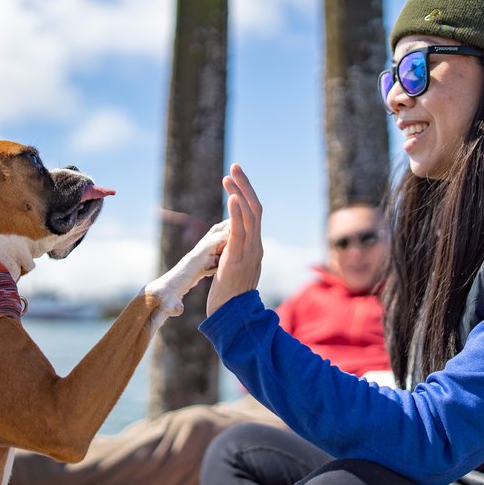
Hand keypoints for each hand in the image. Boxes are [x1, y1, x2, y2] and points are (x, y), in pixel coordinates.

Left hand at [207, 163, 262, 315]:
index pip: (254, 214)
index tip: (233, 178)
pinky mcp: (238, 260)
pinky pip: (240, 232)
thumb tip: (227, 241)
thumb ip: (233, 253)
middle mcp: (256, 247)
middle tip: (234, 166)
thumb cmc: (229, 296)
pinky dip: (237, 214)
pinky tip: (231, 198)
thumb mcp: (233, 269)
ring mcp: (250, 253)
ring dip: (240, 193)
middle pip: (255, 208)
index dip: (245, 194)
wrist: (233, 318)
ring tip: (230, 175)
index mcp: (255, 248)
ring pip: (250, 216)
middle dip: (245, 185)